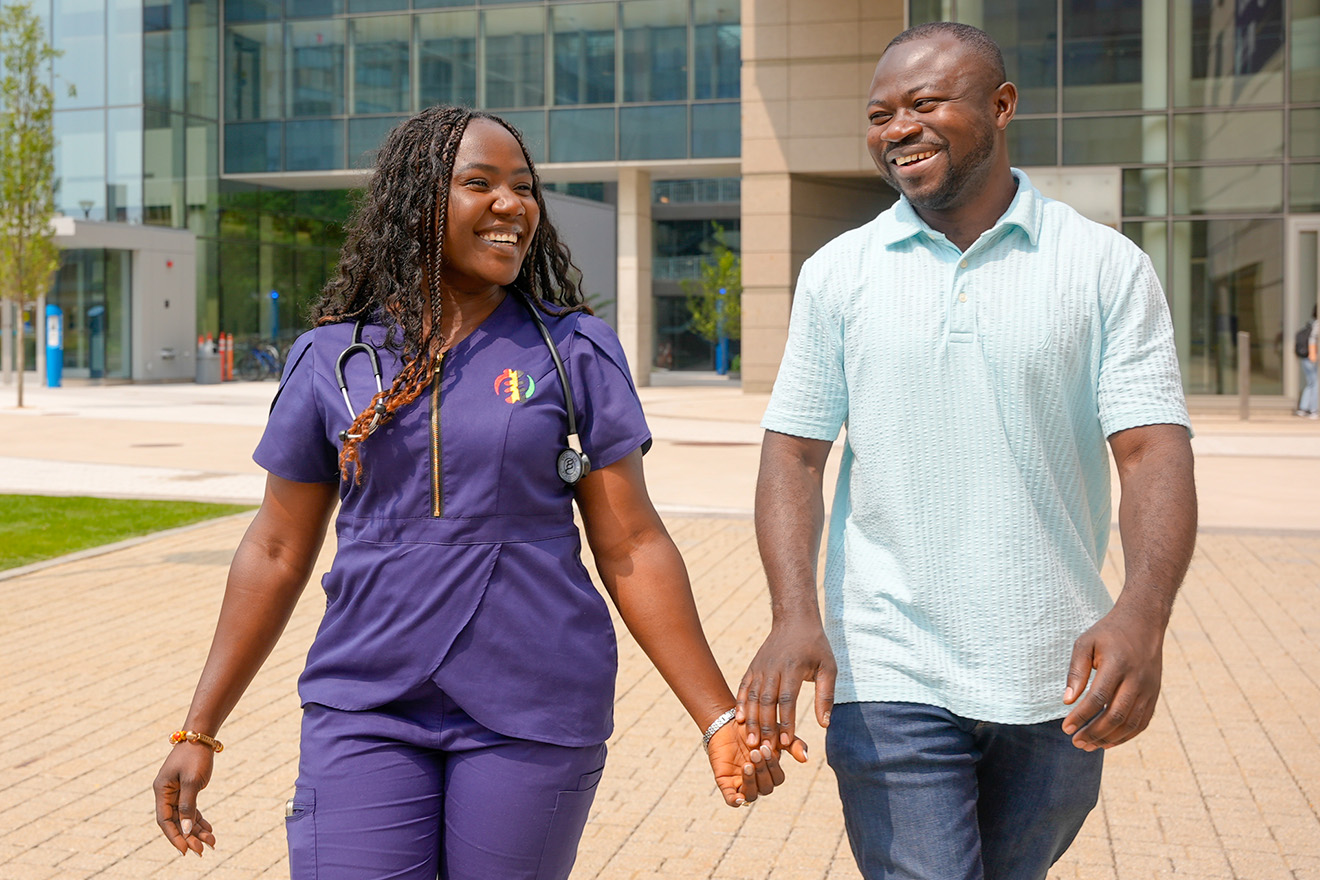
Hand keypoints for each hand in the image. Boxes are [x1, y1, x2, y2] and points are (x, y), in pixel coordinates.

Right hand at [153, 743, 217, 855]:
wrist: (201, 736)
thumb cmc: (195, 756)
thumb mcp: (193, 781)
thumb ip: (188, 805)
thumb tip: (186, 829)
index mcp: (162, 791)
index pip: (165, 821)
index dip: (174, 837)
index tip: (185, 850)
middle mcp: (166, 793)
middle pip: (175, 821)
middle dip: (189, 837)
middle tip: (202, 850)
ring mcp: (176, 791)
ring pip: (185, 817)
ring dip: (197, 830)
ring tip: (212, 843)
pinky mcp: (186, 789)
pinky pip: (191, 809)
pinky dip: (200, 819)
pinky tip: (209, 830)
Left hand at [705, 720, 806, 806]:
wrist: (728, 721)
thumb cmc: (755, 728)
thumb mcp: (776, 733)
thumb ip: (793, 744)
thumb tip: (805, 759)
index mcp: (771, 772)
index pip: (777, 779)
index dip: (773, 767)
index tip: (766, 749)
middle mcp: (757, 781)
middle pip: (766, 788)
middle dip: (762, 771)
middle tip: (755, 752)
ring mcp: (741, 783)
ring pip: (751, 795)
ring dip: (751, 782)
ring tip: (747, 764)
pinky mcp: (725, 783)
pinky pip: (730, 800)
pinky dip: (735, 801)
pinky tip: (739, 797)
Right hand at [736, 619, 836, 749]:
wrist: (795, 621)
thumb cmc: (815, 647)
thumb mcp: (829, 667)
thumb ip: (826, 696)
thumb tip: (825, 724)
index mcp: (792, 668)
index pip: (787, 699)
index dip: (786, 722)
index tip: (787, 743)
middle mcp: (773, 668)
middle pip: (766, 701)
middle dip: (765, 726)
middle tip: (765, 749)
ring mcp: (760, 667)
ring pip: (752, 696)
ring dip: (751, 719)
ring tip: (751, 740)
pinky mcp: (753, 667)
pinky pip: (744, 687)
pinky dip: (741, 703)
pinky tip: (739, 719)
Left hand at [1062, 602, 1166, 750]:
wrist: (1143, 623)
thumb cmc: (1108, 633)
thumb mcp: (1085, 643)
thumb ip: (1076, 671)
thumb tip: (1067, 700)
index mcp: (1117, 665)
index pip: (1097, 698)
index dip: (1081, 716)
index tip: (1066, 728)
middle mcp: (1136, 679)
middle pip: (1115, 716)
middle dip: (1094, 733)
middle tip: (1075, 742)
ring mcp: (1149, 689)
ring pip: (1130, 723)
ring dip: (1109, 739)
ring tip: (1088, 745)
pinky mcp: (1155, 695)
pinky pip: (1142, 722)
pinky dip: (1126, 736)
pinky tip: (1108, 741)